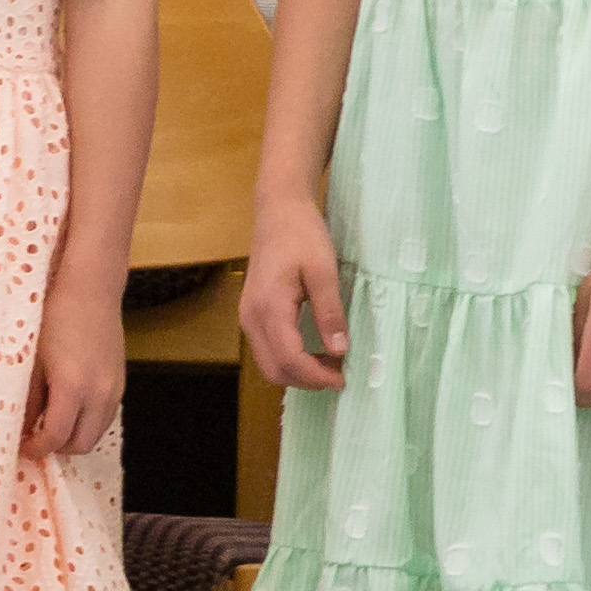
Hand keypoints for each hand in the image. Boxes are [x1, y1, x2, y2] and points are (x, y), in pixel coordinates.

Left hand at [24, 277, 124, 457]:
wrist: (91, 288)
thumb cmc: (56, 316)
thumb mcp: (32, 360)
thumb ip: (27, 399)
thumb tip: (21, 427)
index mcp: (73, 387)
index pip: (56, 438)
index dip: (36, 449)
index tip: (22, 446)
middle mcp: (99, 392)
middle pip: (82, 444)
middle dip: (57, 448)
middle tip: (37, 438)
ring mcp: (115, 387)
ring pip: (97, 432)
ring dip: (75, 435)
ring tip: (52, 421)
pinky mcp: (121, 379)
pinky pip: (105, 415)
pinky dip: (88, 420)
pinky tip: (70, 404)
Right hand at [243, 200, 351, 391]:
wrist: (278, 210)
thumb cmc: (302, 234)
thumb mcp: (324, 271)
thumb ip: (330, 312)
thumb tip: (340, 351)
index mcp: (269, 308)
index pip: (289, 359)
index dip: (316, 375)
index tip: (343, 378)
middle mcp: (251, 318)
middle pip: (274, 369)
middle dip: (307, 380)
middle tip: (339, 374)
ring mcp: (247, 317)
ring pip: (268, 363)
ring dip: (298, 372)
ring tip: (331, 364)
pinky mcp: (251, 314)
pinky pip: (267, 349)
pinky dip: (289, 359)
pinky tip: (313, 351)